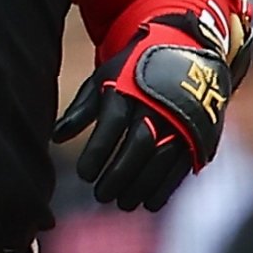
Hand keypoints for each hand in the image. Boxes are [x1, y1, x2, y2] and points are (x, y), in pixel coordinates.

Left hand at [51, 14, 237, 211]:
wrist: (184, 49)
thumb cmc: (133, 69)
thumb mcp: (105, 77)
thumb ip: (82, 108)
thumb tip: (55, 137)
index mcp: (129, 87)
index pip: (111, 124)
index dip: (97, 151)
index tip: (83, 175)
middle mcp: (157, 103)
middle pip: (138, 145)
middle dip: (118, 173)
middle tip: (101, 194)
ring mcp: (181, 119)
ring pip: (160, 159)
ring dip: (139, 186)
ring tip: (122, 203)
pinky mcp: (197, 133)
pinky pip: (181, 165)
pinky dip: (164, 187)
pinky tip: (148, 202)